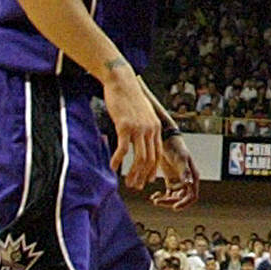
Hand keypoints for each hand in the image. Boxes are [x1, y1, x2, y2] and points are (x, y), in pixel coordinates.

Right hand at [100, 66, 167, 189]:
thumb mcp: (142, 114)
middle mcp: (150, 130)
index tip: (147, 181)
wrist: (122, 82)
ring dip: (132, 173)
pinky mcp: (125, 126)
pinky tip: (112, 167)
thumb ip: (144, 128)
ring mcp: (139, 128)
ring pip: (139, 158)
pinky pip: (123, 149)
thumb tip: (140, 139)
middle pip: (149, 160)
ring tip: (125, 182)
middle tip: (134, 187)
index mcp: (155, 128)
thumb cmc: (130, 98)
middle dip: (142, 176)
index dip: (153, 170)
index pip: (158, 154)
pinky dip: (118, 160)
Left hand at [149, 138, 199, 210]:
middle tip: (157, 201)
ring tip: (154, 199)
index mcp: (193, 177)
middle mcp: (187, 181)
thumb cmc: (176, 148)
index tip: (174, 207)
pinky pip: (167, 194)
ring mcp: (179, 181)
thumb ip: (185, 171)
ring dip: (165, 200)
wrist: (167, 141)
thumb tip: (188, 184)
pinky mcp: (170, 180)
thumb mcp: (181, 159)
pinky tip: (153, 196)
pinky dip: (161, 197)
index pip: (192, 195)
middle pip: (182, 198)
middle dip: (170, 202)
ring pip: (174, 197)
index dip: (184, 203)